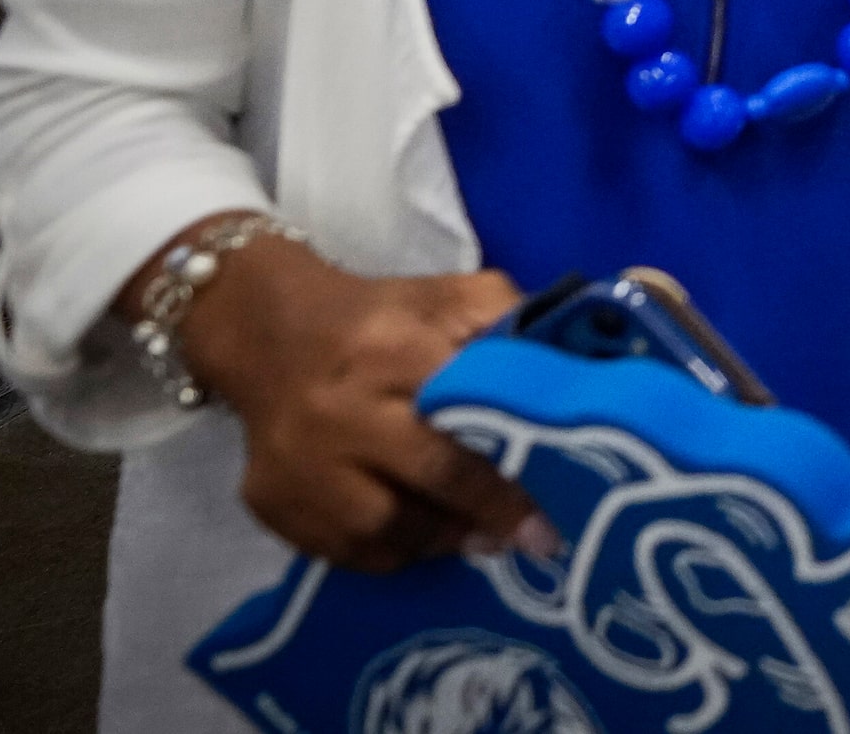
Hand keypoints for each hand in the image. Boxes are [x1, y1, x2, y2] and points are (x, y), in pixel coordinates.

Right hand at [153, 230, 544, 570]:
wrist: (267, 333)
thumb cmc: (380, 319)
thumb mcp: (447, 298)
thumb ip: (510, 321)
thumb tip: (582, 364)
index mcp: (394, 349)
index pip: (467, 410)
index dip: (514, 461)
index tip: (559, 498)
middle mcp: (341, 410)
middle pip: (431, 478)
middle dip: (491, 513)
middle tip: (533, 537)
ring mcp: (299, 463)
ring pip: (386, 529)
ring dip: (442, 539)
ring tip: (476, 534)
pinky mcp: (270, 501)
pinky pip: (344, 551)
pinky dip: (391, 551)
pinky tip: (420, 536)